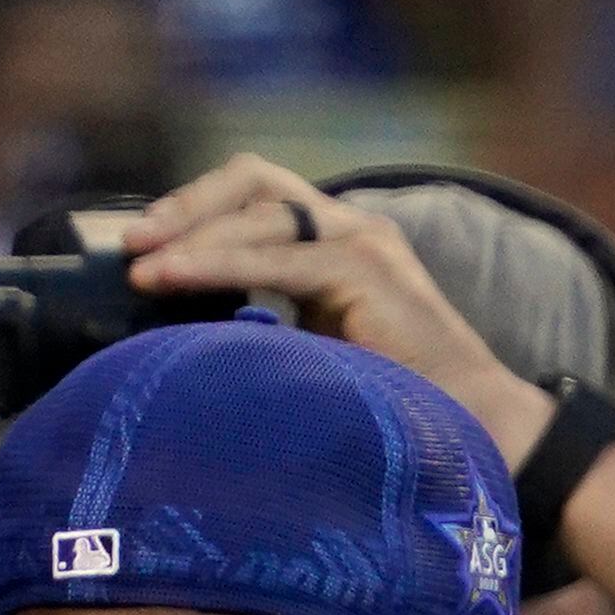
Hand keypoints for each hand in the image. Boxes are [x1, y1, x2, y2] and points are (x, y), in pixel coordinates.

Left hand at [123, 155, 552, 464]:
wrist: (482, 435)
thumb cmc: (404, 411)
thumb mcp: (322, 354)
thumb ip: (272, 328)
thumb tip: (190, 335)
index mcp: (344, 246)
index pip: (260, 197)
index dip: (198, 209)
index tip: (145, 248)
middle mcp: (356, 230)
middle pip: (255, 180)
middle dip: (186, 205)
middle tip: (131, 244)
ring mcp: (365, 244)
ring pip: (260, 210)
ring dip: (190, 233)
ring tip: (139, 266)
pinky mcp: (366, 271)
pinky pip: (275, 253)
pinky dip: (215, 262)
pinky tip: (172, 278)